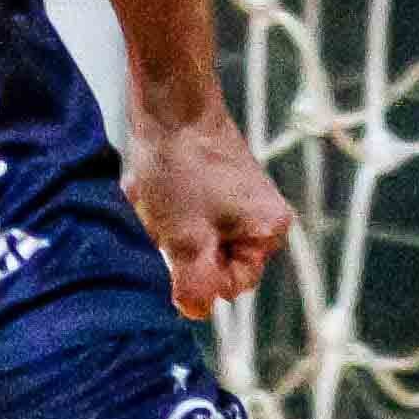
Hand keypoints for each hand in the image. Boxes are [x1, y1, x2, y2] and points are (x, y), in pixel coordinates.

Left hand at [121, 102, 294, 319]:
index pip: (233, 283)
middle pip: (212, 259)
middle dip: (180, 249)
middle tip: (163, 223)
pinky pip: (185, 213)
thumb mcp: (185, 240)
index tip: (176, 251)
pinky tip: (150, 190)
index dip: (199, 276)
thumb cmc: (183, 170)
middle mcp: (261, 215)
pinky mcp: (212, 181)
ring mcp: (237, 197)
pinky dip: (163, 209)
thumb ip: (195, 285)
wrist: (170, 105)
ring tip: (155, 203)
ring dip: (165, 229)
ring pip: (192, 237)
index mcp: (268, 231)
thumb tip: (196, 313)